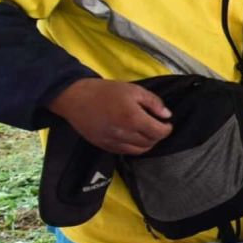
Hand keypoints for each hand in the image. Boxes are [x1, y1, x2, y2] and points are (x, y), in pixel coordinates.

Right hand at [47, 78, 171, 154]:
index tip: (167, 123)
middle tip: (157, 126)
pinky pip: (125, 152)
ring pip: (139, 150)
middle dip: (158, 135)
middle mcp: (124, 133)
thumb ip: (153, 102)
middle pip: (150, 142)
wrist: (74, 98)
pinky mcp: (104, 146)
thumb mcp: (133, 90)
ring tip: (147, 133)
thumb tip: (167, 115)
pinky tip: (133, 137)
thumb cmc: (105, 91)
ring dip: (147, 143)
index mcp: (133, 118)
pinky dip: (134, 147)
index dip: (167, 129)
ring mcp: (113, 142)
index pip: (159, 132)